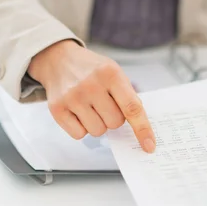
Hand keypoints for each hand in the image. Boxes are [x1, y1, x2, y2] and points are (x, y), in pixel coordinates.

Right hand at [28, 40, 155, 152]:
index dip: (142, 129)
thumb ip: (127, 97)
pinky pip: (79, 135)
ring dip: (97, 124)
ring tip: (90, 106)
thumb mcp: (114, 72)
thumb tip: (139, 127)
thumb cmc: (92, 70)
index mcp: (111, 74)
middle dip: (113, 118)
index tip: (149, 146)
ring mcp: (72, 97)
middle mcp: (90, 85)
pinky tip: (77, 111)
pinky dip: (81, 128)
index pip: (132, 107)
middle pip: (114, 123)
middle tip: (104, 104)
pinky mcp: (57, 108)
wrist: (59, 60)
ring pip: (97, 131)